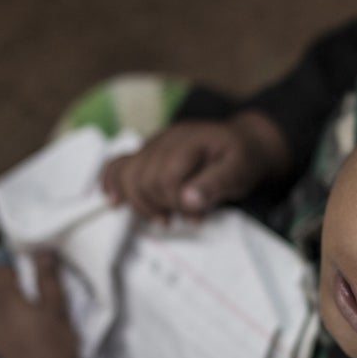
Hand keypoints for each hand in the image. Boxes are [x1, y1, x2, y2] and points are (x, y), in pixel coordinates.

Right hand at [101, 110, 290, 221]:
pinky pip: (118, 165)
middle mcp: (166, 138)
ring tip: (164, 218)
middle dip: (163, 205)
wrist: (243, 145)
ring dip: (142, 203)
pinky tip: (115, 201)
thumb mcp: (239, 172)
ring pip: (127, 175)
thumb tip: (188, 200)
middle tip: (189, 218)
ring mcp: (153, 144)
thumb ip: (215, 184)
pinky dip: (113, 184)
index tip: (199, 217)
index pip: (167, 179)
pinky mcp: (146, 154)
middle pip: (143, 179)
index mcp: (189, 140)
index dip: (179, 204)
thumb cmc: (242, 160)